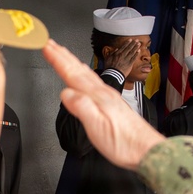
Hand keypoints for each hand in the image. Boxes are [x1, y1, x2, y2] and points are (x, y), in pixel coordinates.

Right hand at [44, 40, 163, 170]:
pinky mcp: (111, 103)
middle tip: (50, 43)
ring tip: (63, 53)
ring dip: (72, 61)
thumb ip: (81, 107)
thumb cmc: (124, 143)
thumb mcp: (98, 127)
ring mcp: (108, 96)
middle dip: (62, 55)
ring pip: (85, 73)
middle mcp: (103, 92)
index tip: (46, 47)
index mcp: (97, 97)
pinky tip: (84, 74)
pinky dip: (83, 73)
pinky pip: (92, 81)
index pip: (72, 74)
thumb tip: (65, 93)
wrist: (146, 150)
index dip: (57, 60)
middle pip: (78, 69)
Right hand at [102, 38, 141, 76]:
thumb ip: (112, 53)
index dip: (127, 43)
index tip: (130, 40)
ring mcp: (126, 59)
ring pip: (132, 52)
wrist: (113, 74)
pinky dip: (136, 54)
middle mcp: (122, 55)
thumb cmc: (109, 67)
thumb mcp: (108, 59)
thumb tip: (116, 49)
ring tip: (139, 44)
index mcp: (117, 54)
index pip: (123, 47)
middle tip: (137, 40)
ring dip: (136, 47)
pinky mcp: (130, 64)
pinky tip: (139, 51)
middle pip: (129, 48)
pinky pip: (134, 58)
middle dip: (133, 43)